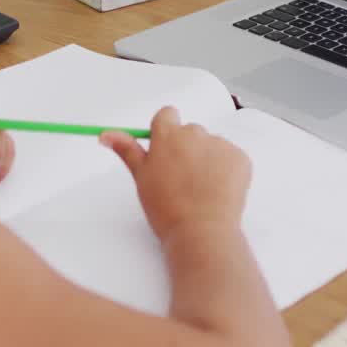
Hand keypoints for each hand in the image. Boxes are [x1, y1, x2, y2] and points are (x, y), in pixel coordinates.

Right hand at [100, 106, 250, 241]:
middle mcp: (195, 134)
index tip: (165, 151)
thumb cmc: (167, 208)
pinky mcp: (240, 158)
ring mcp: (220, 144)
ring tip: (200, 189)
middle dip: (186, 149)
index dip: (165, 133)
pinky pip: (231, 157)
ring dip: (207, 159)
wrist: (201, 232)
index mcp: (167, 135)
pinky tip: (217, 191)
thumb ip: (127, 150)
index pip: (167, 115)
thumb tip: (106, 134)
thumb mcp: (141, 177)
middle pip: (190, 132)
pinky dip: (226, 170)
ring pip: (211, 145)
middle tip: (181, 178)